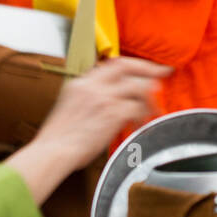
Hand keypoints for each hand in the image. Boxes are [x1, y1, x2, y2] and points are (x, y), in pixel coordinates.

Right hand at [10, 57, 169, 202]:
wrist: (52, 152)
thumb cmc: (59, 139)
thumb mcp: (69, 108)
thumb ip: (89, 99)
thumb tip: (110, 101)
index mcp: (80, 83)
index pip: (112, 65)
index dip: (132, 65)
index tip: (144, 68)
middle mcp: (92, 86)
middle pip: (127, 66)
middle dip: (148, 68)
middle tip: (164, 72)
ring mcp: (102, 98)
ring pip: (137, 88)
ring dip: (149, 100)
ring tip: (152, 110)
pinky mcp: (112, 113)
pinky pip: (137, 108)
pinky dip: (143, 116)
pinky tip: (141, 124)